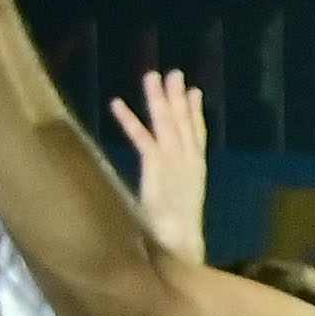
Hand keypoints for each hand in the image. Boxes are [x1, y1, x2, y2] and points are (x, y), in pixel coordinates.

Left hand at [110, 67, 214, 257]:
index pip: (197, 135)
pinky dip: (130, 121)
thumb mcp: (176, 205)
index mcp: (195, 169)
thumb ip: (170, 191)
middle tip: (173, 73)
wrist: (179, 243)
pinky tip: (117, 104)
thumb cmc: (175, 232)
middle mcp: (188, 160)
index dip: (195, 113)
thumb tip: (163, 192)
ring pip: (167, 123)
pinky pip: (142, 138)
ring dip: (158, 99)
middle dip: (178, 96)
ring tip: (152, 76)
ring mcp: (174, 161)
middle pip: (183, 122)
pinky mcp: (157, 166)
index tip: (194, 92)